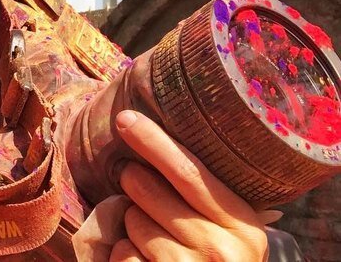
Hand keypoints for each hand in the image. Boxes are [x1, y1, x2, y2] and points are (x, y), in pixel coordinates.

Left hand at [73, 110, 275, 260]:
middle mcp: (220, 250)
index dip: (153, 141)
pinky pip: (122, 252)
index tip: (125, 118)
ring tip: (155, 238)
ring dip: (132, 222)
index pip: (188, 171)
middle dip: (132, 177)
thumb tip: (155, 140)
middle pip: (149, 189)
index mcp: (243, 225)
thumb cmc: (217, 260)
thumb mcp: (229, 230)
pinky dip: (123, 254)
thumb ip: (204, 194)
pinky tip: (145, 261)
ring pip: (133, 220)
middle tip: (135, 180)